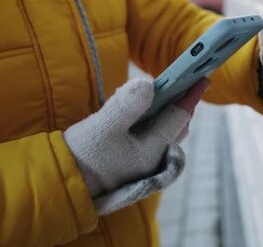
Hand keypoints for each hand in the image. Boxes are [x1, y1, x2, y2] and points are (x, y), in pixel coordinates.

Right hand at [64, 78, 209, 214]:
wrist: (60, 185)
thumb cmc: (81, 157)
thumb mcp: (103, 127)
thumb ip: (126, 105)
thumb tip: (148, 84)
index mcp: (153, 150)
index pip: (179, 116)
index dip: (190, 94)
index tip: (202, 77)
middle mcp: (153, 160)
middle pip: (177, 127)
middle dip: (183, 104)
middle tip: (188, 82)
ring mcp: (142, 164)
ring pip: (164, 134)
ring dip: (168, 114)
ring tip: (167, 92)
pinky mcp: (130, 163)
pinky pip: (150, 140)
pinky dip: (152, 123)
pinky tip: (142, 111)